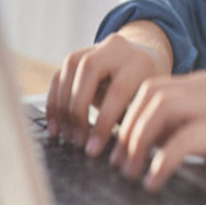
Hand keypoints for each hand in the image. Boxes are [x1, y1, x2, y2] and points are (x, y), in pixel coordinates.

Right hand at [46, 21, 173, 155]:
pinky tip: (55, 124)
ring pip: (70, 67)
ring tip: (64, 135)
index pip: (118, 90)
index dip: (103, 122)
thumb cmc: (150, 89)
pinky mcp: (79, 54)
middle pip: (88, 71)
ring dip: (62, 105)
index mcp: (140, 61)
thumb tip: (123, 157)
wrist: (147, 56)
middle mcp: (118, 48)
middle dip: (77, 110)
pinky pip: (60, 74)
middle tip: (76, 141)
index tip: (94, 149)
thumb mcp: (151, 102)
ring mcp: (96, 47)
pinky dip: (54, 100)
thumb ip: (136, 121)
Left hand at [108, 73, 205, 191]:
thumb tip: (143, 145)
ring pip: (160, 108)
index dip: (126, 116)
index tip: (114, 148)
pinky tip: (155, 181)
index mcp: (198, 87)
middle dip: (126, 129)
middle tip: (116, 162)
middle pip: (149, 95)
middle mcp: (203, 91)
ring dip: (137, 141)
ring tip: (130, 172)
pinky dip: (162, 161)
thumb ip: (181, 127)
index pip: (149, 89)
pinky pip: (183, 139)